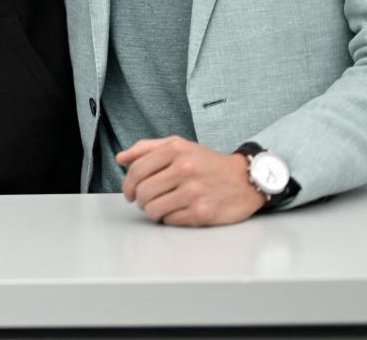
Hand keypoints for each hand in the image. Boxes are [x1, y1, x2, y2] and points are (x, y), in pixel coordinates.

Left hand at [118, 136, 265, 226]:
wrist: (245, 180)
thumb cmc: (208, 163)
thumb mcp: (179, 145)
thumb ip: (147, 149)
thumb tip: (121, 158)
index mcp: (175, 150)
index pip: (136, 170)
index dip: (127, 185)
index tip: (130, 192)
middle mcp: (184, 169)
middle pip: (143, 192)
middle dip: (140, 200)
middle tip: (147, 201)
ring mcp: (194, 192)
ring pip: (153, 209)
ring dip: (153, 211)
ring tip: (162, 206)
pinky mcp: (202, 213)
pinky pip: (170, 221)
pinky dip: (169, 219)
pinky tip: (178, 211)